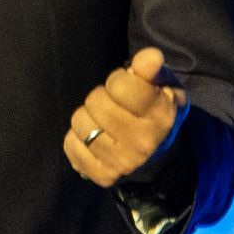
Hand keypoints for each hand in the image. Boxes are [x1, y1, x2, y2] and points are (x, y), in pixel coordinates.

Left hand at [64, 46, 183, 188]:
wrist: (156, 155)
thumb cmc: (155, 110)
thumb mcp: (162, 85)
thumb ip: (152, 68)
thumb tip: (149, 57)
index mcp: (160, 116)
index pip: (119, 85)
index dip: (118, 80)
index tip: (126, 87)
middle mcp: (142, 143)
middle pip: (95, 102)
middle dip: (102, 97)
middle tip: (114, 105)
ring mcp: (121, 162)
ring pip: (79, 122)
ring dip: (88, 116)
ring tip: (104, 121)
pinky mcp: (102, 176)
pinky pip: (70, 144)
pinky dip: (77, 137)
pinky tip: (95, 137)